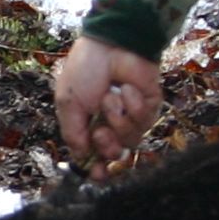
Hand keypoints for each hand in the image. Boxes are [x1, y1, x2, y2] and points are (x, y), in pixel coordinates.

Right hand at [54, 36, 162, 174]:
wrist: (109, 44)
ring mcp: (132, 116)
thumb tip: (80, 157)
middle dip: (107, 146)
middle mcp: (112, 123)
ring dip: (118, 119)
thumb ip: (73, 133)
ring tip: (111, 98)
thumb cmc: (85, 69)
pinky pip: (143, 120)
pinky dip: (131, 104)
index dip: (97, 169)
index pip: (96, 156)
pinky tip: (126, 88)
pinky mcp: (150, 106)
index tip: (97, 175)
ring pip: (130, 139)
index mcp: (90, 124)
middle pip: (115, 155)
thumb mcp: (68, 103)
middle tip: (100, 131)